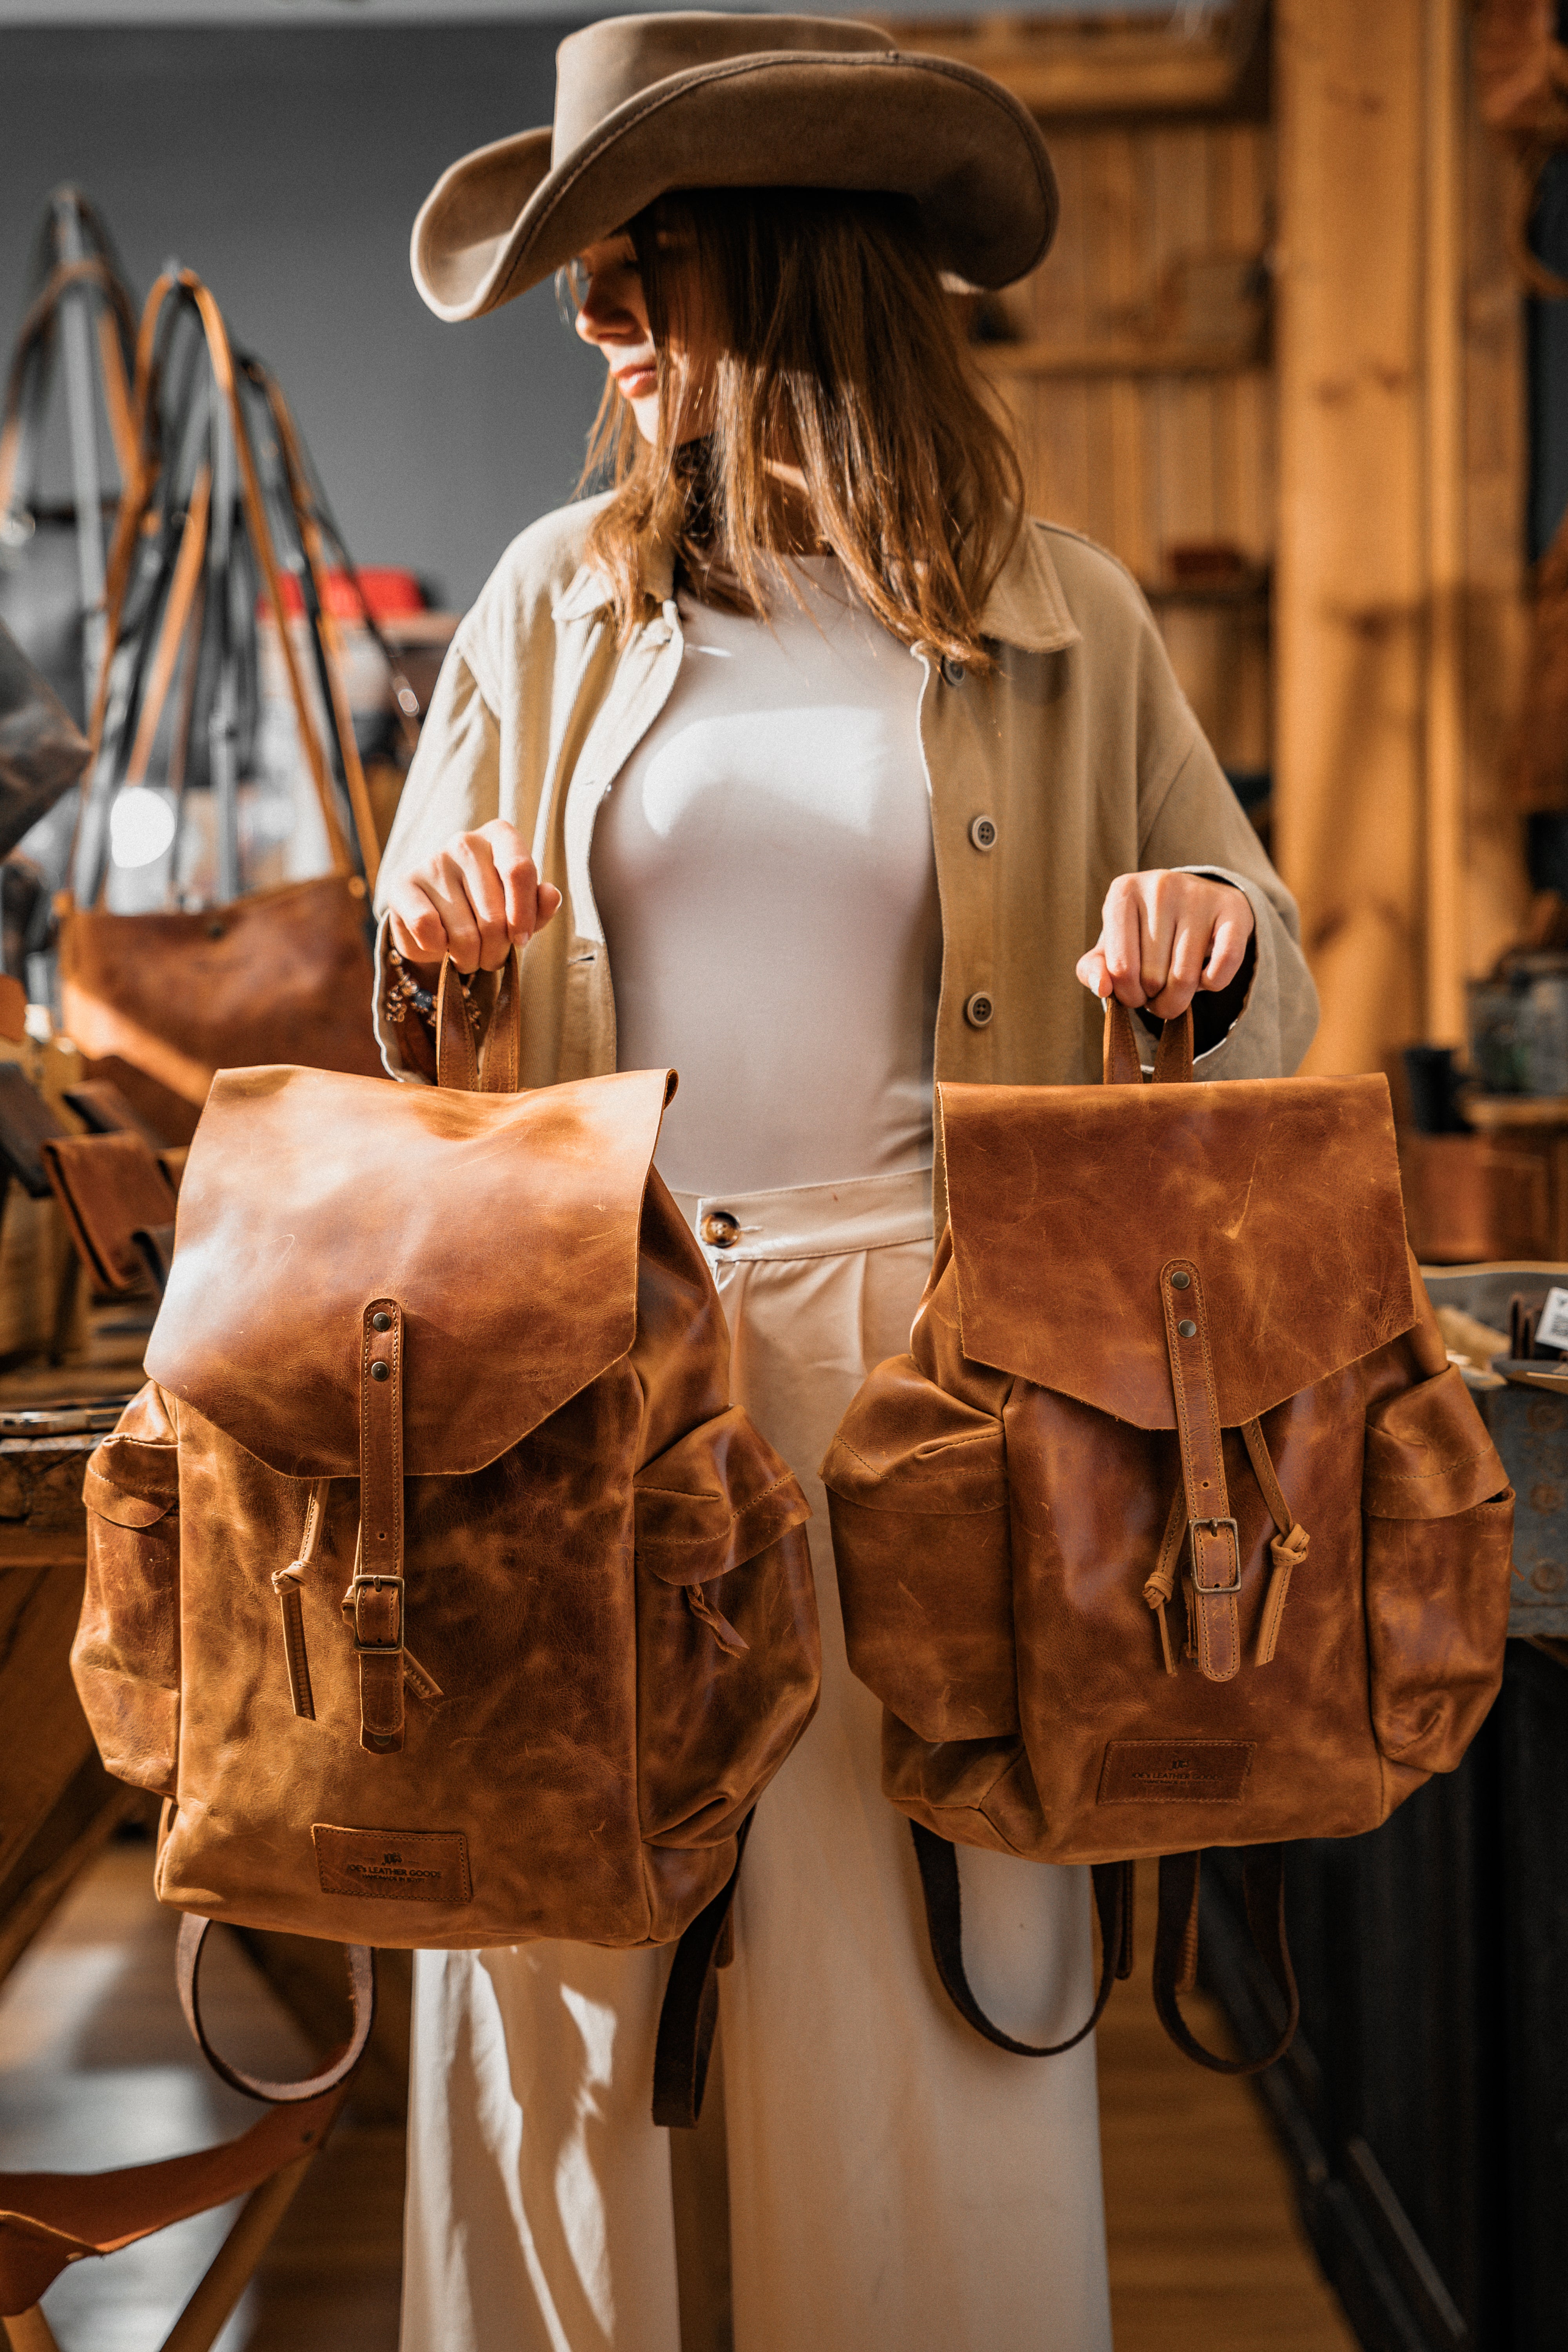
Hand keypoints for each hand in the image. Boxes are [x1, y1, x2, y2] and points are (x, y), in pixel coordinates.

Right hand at [385, 819, 561, 977]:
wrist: (437, 920)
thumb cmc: (487, 911)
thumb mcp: (520, 911)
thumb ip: (539, 906)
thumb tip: (551, 895)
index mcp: (500, 837)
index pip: (519, 870)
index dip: (523, 915)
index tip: (521, 941)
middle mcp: (465, 842)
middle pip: (494, 915)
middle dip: (496, 950)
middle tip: (491, 957)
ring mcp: (432, 861)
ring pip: (463, 932)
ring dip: (469, 958)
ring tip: (468, 956)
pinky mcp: (402, 885)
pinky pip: (427, 928)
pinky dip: (437, 950)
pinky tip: (440, 946)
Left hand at [1075, 870, 1253, 1018]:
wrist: (1194, 901)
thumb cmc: (1144, 932)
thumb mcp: (1111, 947)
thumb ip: (1092, 970)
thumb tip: (1102, 988)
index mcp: (1123, 892)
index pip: (1120, 969)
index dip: (1128, 995)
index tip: (1134, 994)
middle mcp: (1160, 886)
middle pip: (1153, 977)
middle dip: (1154, 999)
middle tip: (1157, 991)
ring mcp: (1198, 894)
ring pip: (1186, 978)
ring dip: (1181, 999)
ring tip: (1176, 989)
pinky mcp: (1232, 908)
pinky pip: (1223, 965)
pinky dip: (1213, 984)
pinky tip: (1205, 977)